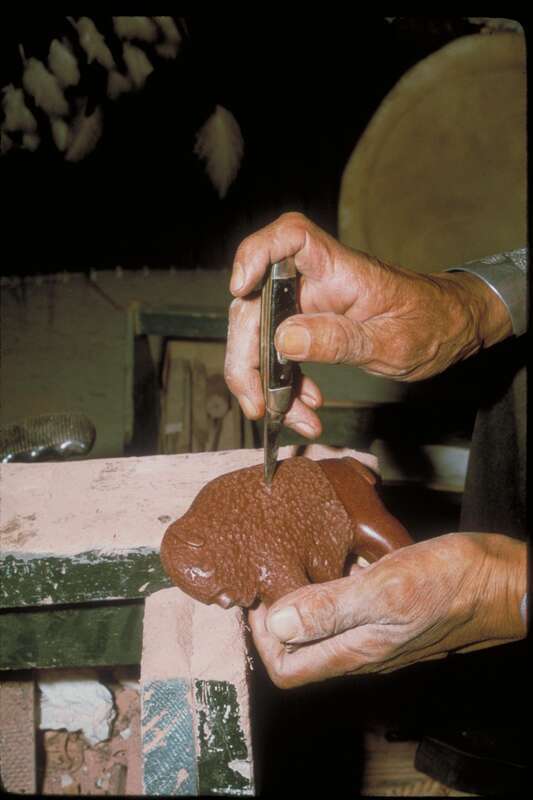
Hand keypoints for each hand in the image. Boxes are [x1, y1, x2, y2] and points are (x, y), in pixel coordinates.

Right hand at [224, 213, 511, 436]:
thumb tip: (284, 340)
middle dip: (247, 356)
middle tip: (259, 403)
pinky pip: (282, 353)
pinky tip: (302, 407)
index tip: (240, 289)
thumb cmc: (432, 324)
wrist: (450, 329)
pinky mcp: (311, 327)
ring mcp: (311, 305)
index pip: (290, 237)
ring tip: (283, 415)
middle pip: (258, 302)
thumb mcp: (393, 342)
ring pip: (262, 335)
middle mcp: (317, 283)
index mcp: (341, 271)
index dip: (255, 254)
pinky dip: (285, 384)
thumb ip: (339, 340)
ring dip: (264, 380)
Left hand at [248, 532, 525, 687]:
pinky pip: (351, 603)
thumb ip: (330, 609)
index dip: (263, 639)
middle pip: (302, 647)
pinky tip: (341, 551)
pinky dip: (337, 580)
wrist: (502, 581)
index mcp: (357, 650)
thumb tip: (275, 623)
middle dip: (279, 614)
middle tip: (272, 572)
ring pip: (325, 623)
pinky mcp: (392, 610)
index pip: (289, 668)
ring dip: (307, 594)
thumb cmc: (450, 584)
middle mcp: (364, 647)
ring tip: (299, 556)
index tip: (260, 598)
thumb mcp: (384, 591)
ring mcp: (379, 630)